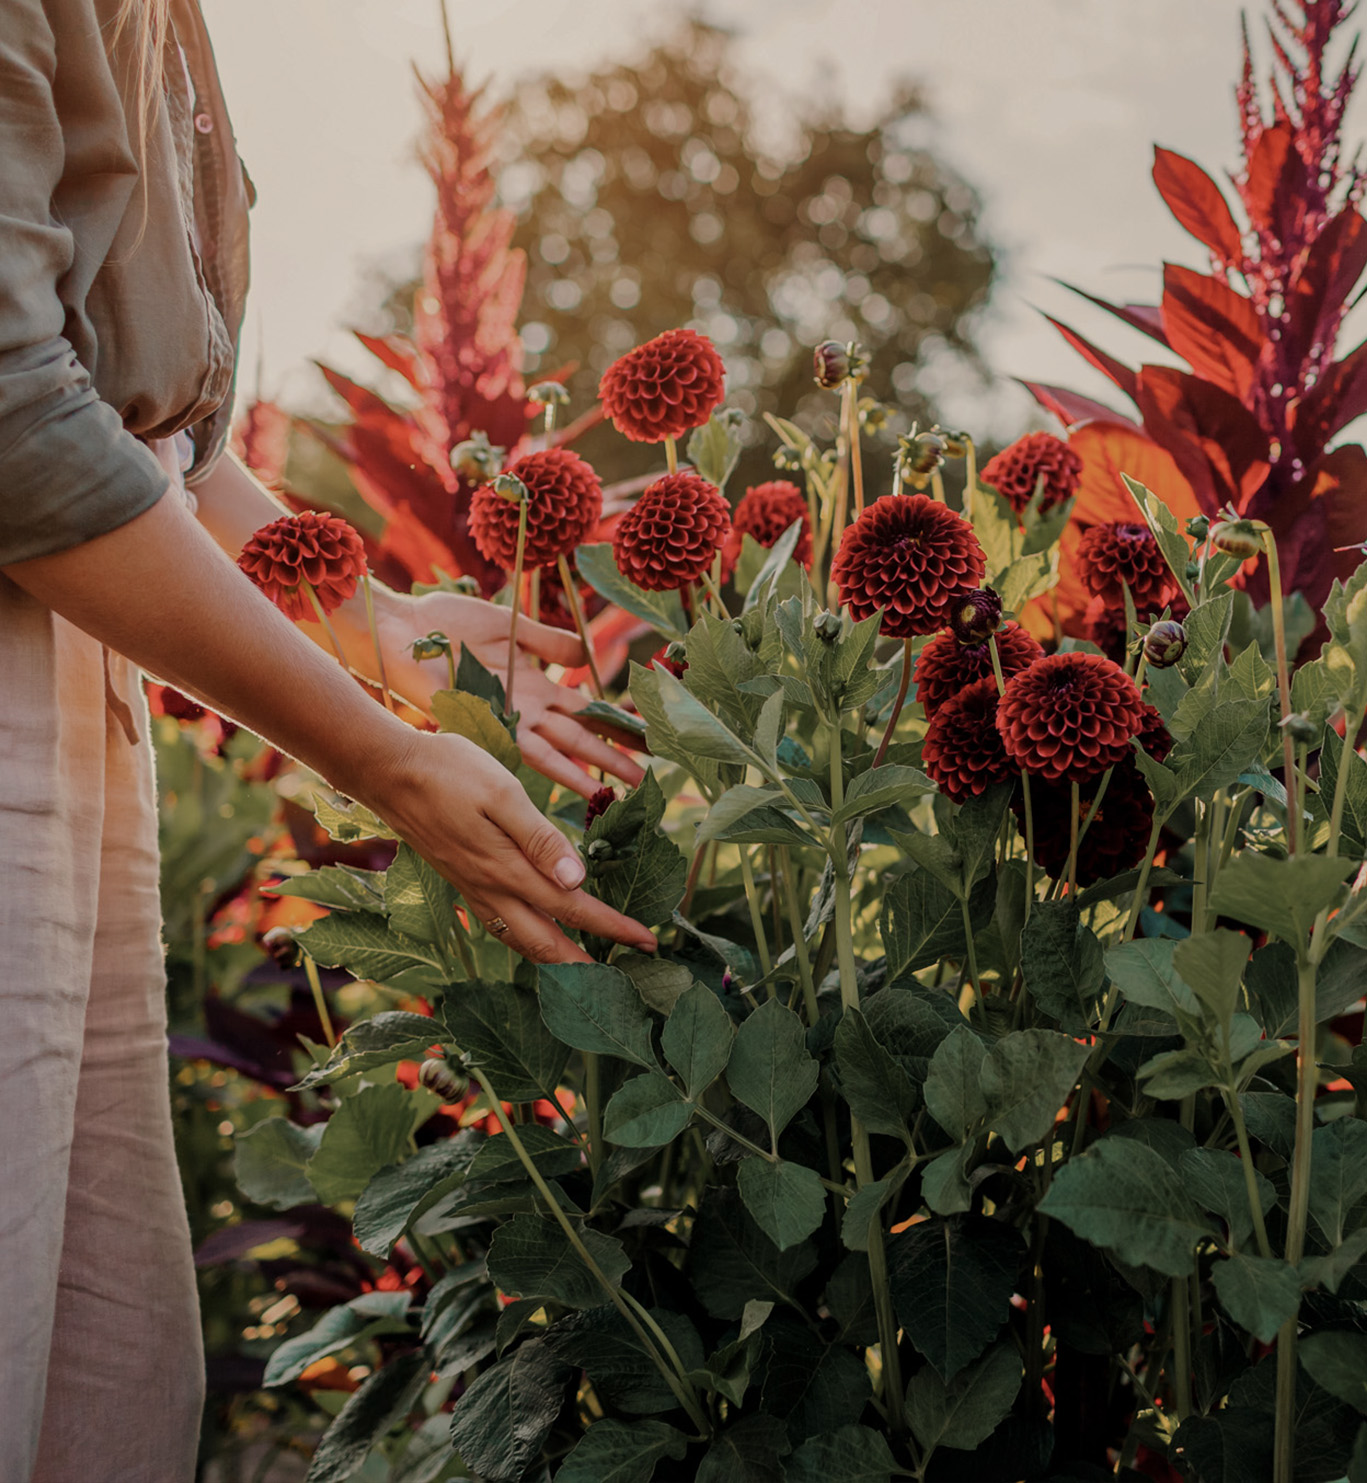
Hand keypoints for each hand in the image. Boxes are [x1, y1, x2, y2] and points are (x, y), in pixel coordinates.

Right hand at [376, 729, 656, 963]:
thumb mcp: (501, 792)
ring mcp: (472, 889)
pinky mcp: (461, 881)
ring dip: (555, 959)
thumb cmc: (448, 771)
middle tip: (623, 974)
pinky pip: (500, 926)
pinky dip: (525, 942)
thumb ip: (540, 837)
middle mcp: (490, 889)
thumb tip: (577, 879)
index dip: (613, 928)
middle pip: (546, 944)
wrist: (387, 771)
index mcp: (507, 869)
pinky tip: (534, 936)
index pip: (573, 909)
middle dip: (587, 964)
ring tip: (585, 970)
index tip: (648, 941)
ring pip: (521, 941)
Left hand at [378, 591, 644, 798]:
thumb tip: (588, 654)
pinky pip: (524, 752)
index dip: (613, 723)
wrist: (401, 631)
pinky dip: (551, 771)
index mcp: (534, 683)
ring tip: (614, 794)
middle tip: (643, 778)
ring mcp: (506, 719)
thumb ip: (548, 641)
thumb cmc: (447, 623)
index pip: (584, 710)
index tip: (644, 737)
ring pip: (556, 753)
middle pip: (577, 738)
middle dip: (609, 757)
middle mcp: (525, 708)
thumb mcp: (510, 625)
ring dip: (585, 774)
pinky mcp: (484, 725)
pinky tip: (573, 788)